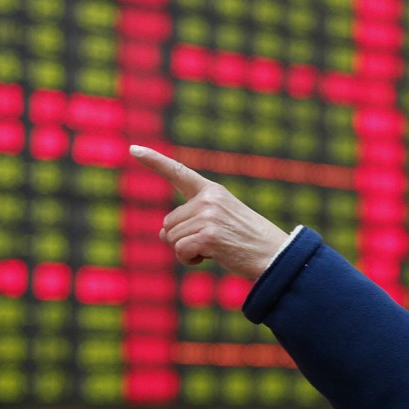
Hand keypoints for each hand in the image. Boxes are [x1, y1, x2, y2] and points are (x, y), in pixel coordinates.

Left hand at [130, 145, 289, 279]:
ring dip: (186, 251)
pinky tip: (209, 258)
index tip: (133, 149)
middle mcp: (208, 199)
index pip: (179, 172)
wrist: (275, 256)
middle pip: (168, 222)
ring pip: (172, 239)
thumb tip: (161, 233)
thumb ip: (190, 221)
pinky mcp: (208, 236)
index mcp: (212, 191)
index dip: (154, 161)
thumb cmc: (247, 242)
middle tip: (210, 243)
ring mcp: (208, 216)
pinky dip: (189, 260)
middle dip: (181, 238)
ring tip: (214, 250)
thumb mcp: (219, 222)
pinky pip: (180, 251)